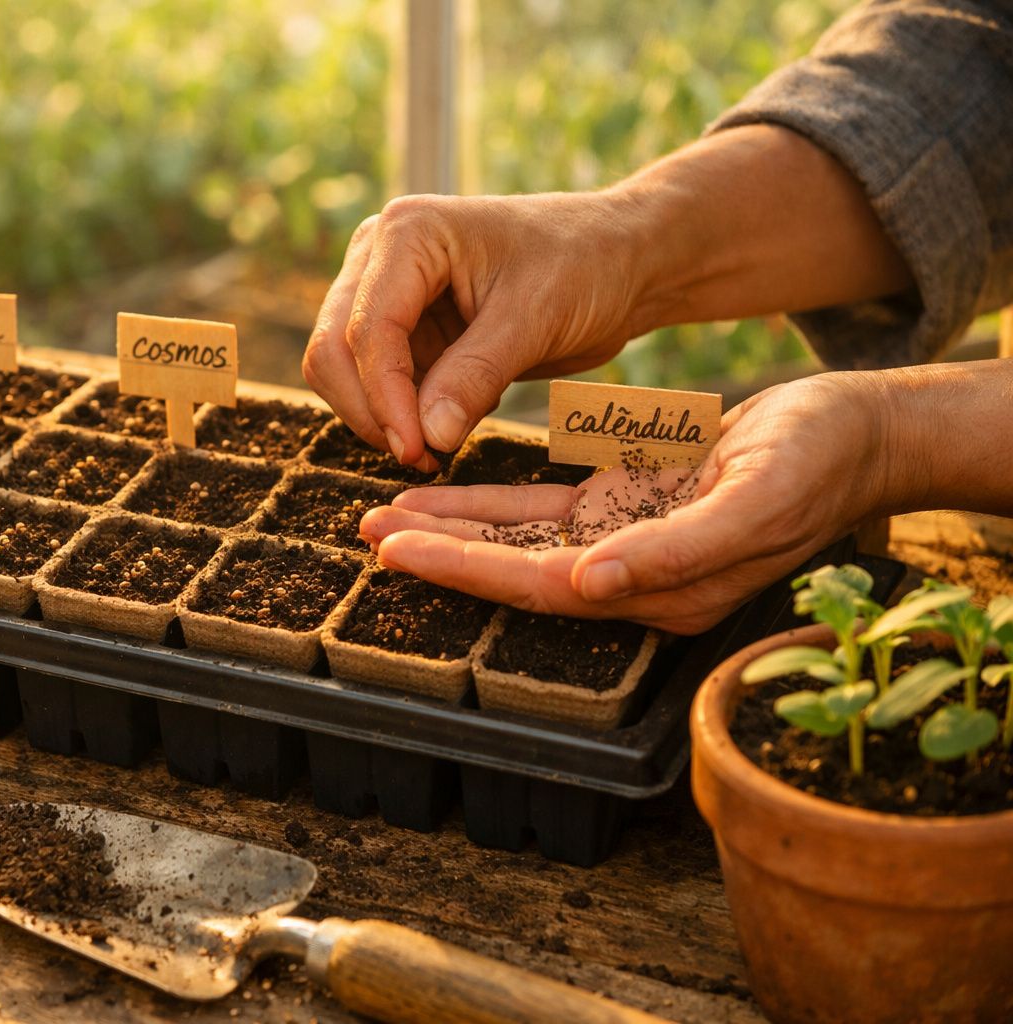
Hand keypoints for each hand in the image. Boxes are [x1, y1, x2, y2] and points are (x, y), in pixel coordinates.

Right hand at [301, 192, 655, 469]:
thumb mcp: (535, 319)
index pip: (367, 328)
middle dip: (372, 411)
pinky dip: (402, 414)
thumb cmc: (587, 265)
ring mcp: (385, 292)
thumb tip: (426, 438)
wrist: (619, 262)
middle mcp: (380, 256)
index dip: (384, 397)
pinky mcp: (402, 329)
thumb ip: (475, 376)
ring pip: (343, 372)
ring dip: (381, 417)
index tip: (417, 449)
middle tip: (422, 457)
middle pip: (334, 350)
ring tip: (439, 445)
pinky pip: (377, 384)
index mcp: (408, 233)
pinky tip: (451, 422)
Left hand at [359, 373, 893, 633]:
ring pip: (514, 545)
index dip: (469, 572)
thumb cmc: (818, 465)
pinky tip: (435, 496)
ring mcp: (620, 544)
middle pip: (512, 574)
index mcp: (661, 591)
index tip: (403, 552)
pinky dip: (484, 507)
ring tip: (380, 521)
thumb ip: (674, 552)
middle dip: (439, 557)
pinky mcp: (618, 508)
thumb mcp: (756, 503)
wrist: (855, 432)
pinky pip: (536, 513)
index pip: (541, 588)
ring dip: (449, 532)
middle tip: (367, 539)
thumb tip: (589, 585)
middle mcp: (630, 579)